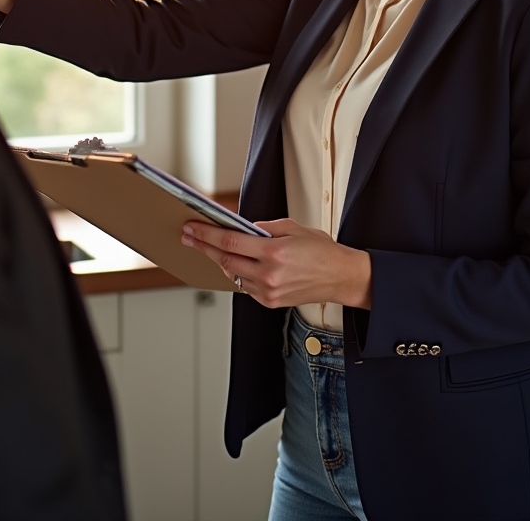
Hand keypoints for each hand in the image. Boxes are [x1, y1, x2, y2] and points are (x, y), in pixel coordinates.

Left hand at [181, 218, 370, 310]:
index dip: (207, 234)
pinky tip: (233, 263)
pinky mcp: (271, 302)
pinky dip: (238, 273)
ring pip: (233, 274)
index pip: (230, 240)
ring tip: (208, 247)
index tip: (192, 227)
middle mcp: (269, 274)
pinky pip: (245, 286)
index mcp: (274, 251)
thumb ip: (265, 228)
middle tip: (188, 236)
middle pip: (225, 259)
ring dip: (219, 260)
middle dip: (203, 246)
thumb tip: (243, 228)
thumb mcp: (294, 227)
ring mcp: (269, 291)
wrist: (341, 277)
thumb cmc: (322, 251)